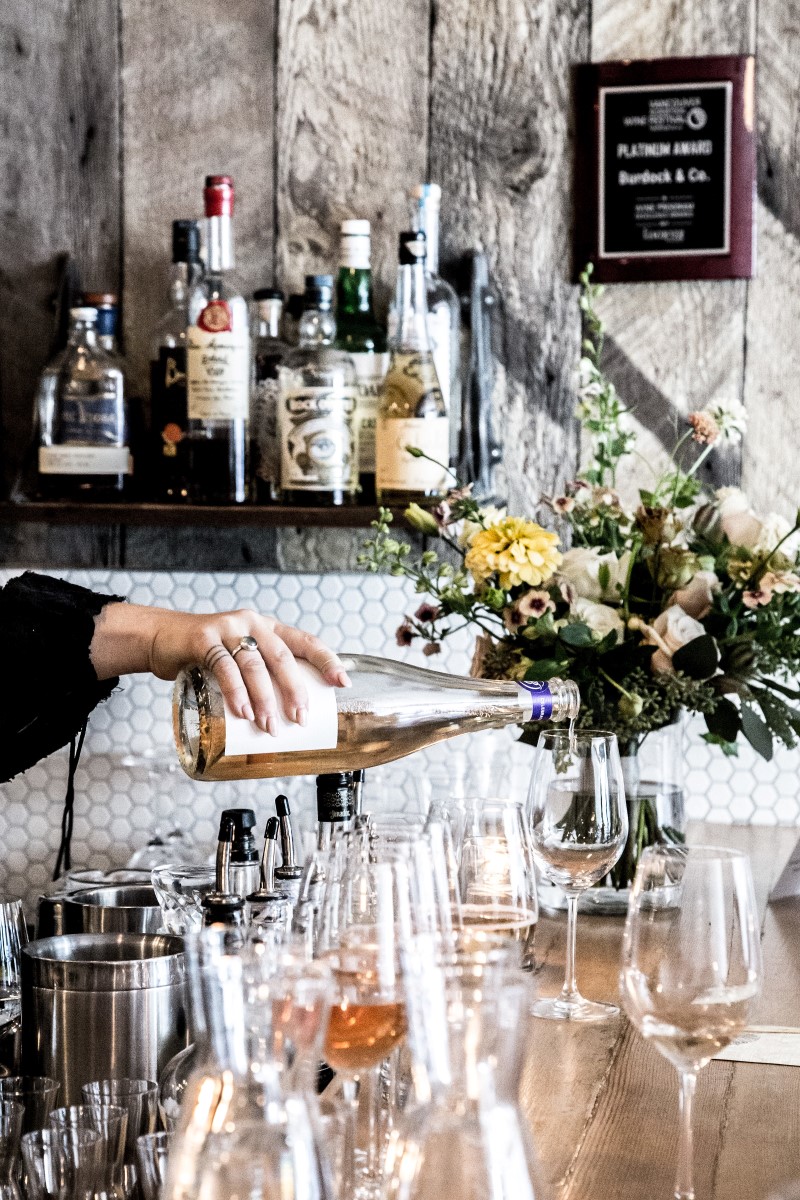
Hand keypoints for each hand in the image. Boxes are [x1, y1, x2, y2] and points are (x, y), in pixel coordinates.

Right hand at [91, 604, 350, 732]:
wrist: (160, 639)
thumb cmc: (205, 655)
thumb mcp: (238, 658)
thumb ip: (259, 675)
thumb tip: (284, 717)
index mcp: (267, 628)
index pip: (304, 641)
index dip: (326, 660)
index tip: (342, 682)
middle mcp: (252, 623)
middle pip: (281, 657)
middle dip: (294, 690)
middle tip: (300, 718)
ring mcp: (227, 628)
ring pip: (254, 664)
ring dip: (264, 698)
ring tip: (269, 725)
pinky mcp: (203, 638)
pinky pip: (223, 665)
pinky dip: (235, 690)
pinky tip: (242, 711)